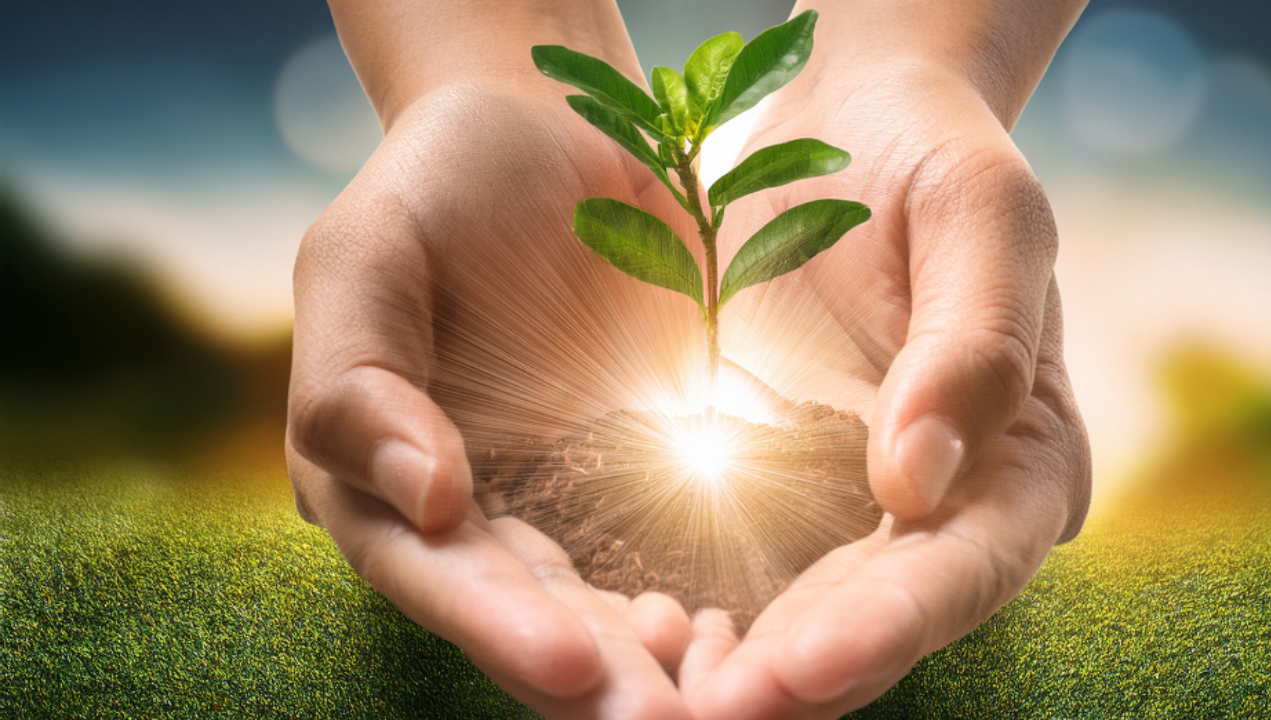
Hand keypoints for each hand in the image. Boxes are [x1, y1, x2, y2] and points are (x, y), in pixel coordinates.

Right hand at [286, 80, 703, 718]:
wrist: (547, 136)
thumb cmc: (436, 187)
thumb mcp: (364, 254)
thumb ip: (358, 379)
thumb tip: (423, 501)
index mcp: (377, 481)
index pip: (433, 571)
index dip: (494, 623)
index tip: (570, 663)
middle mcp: (469, 517)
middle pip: (526, 618)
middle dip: (595, 680)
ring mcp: (559, 502)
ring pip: (604, 610)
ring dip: (657, 669)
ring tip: (716, 707)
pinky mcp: (639, 476)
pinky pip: (673, 553)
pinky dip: (706, 605)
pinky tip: (744, 634)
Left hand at [680, 53, 1090, 719]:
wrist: (855, 138)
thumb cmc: (934, 162)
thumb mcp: (981, 215)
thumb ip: (973, 343)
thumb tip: (919, 484)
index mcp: (1021, 459)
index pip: (963, 566)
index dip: (887, 626)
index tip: (799, 666)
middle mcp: (947, 510)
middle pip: (879, 620)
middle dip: (796, 679)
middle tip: (704, 716)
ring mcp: (862, 510)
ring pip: (806, 619)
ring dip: (737, 672)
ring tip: (657, 701)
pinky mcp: (785, 490)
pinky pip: (742, 570)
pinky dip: (695, 613)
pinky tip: (637, 633)